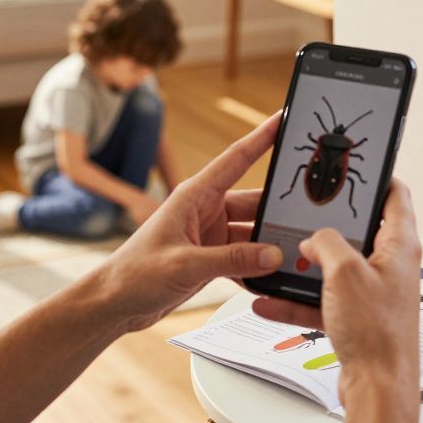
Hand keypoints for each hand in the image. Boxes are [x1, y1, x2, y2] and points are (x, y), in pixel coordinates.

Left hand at [93, 113, 285, 332]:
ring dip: (271, 245)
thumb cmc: (134, 275)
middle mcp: (205, 210)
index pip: (238, 158)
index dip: (264, 136)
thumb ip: (232, 259)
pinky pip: (246, 257)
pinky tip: (274, 279)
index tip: (286, 118)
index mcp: (195, 196)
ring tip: (296, 254)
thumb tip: (274, 254)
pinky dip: (258, 267)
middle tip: (310, 214)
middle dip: (280, 209)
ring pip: (254, 233)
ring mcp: (210, 235)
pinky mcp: (211, 258)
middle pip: (255, 202)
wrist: (112, 304)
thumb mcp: (185, 265)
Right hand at [253, 179, 422, 404]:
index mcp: (400, 246)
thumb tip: (314, 240)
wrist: (378, 387)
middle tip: (303, 213)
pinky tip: (269, 300)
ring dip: (306, 266)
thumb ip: (326, 244)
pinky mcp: (358, 320)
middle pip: (359, 233)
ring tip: (278, 259)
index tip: (352, 170)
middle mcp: (391, 267)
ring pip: (336, 270)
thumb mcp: (344, 272)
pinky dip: (297, 301)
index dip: (376, 178)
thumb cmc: (375, 331)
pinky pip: (324, 302)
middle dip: (327, 225)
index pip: (396, 196)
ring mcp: (374, 294)